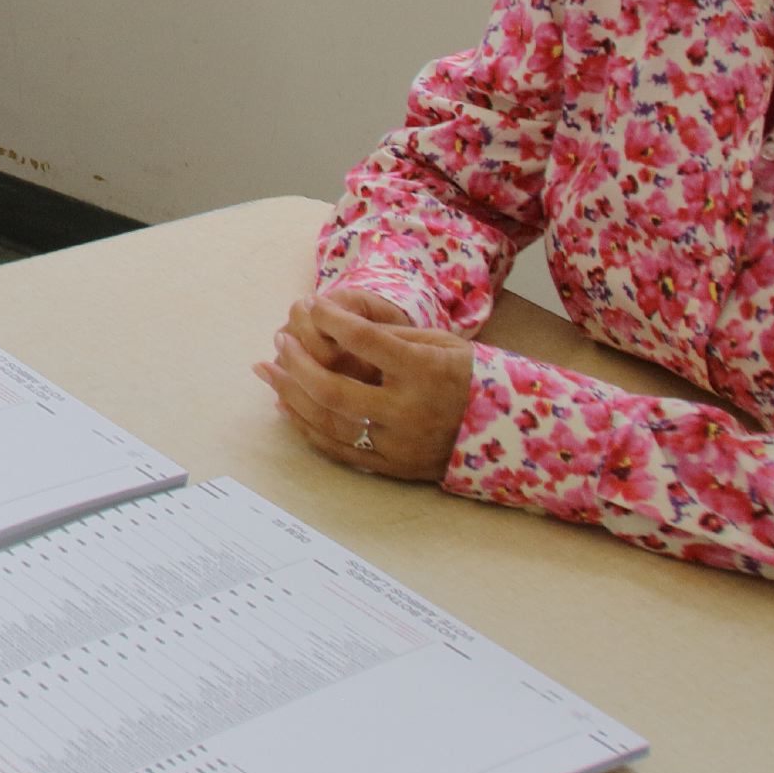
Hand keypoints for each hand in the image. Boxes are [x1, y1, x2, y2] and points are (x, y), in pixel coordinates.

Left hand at [257, 286, 475, 481]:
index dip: (331, 319)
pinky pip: (337, 448)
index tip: (311, 305)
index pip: (365, 339)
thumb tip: (334, 325)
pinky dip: (306, 426)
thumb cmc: (468, 378)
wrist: (506, 434)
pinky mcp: (392, 467)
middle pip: (332, 388)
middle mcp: (409, 410)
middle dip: (297, 362)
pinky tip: (286, 405)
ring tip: (267, 370)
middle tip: (280, 340)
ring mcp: (399, 444)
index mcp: (426, 372)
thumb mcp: (442, 345)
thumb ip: (391, 337)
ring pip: (328, 421)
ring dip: (290, 394)